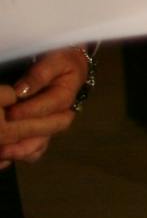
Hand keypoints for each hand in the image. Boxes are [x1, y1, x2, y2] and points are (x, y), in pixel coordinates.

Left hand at [1, 48, 87, 166]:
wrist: (69, 67)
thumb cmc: (60, 60)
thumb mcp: (53, 61)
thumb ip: (38, 75)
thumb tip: (20, 91)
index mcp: (65, 96)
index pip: (48, 106)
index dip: (29, 111)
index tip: (10, 112)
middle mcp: (61, 115)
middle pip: (46, 131)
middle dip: (23, 135)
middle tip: (2, 134)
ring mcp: (51, 126)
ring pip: (40, 144)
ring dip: (21, 150)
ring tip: (3, 152)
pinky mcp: (42, 133)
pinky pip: (34, 150)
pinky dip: (20, 155)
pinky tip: (5, 156)